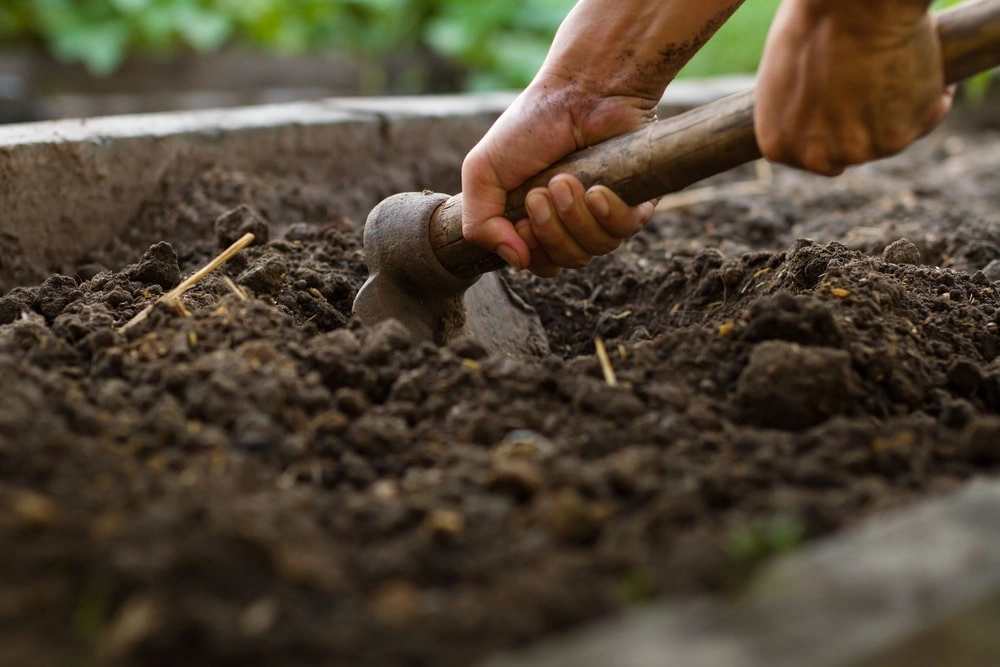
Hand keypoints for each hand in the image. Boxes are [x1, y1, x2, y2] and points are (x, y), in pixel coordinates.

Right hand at [461, 78, 656, 276]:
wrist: (580, 90)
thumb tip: (515, 262)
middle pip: (566, 260)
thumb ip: (480, 223)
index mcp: (538, 219)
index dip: (530, 252)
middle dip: (550, 231)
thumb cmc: (532, 126)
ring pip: (596, 250)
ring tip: (566, 180)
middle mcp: (574, 221)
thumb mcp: (484, 172)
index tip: (522, 218)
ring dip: (575, 217)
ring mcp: (605, 213)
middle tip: (542, 191)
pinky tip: (597, 190)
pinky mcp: (636, 200)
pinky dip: (607, 214)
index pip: (538, 263)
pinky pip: (625, 231)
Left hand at [755, 0, 952, 175]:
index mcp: (778, 144)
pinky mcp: (904, 135)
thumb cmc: (813, 23)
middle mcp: (817, 157)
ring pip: (889, 135)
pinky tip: (920, 61)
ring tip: (894, 65)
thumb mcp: (782, 73)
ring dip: (896, 109)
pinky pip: (927, 115)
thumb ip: (794, 108)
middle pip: (849, 149)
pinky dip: (932, 93)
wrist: (855, 5)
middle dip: (861, 125)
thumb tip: (813, 113)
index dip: (830, 125)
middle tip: (870, 84)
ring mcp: (861, 151)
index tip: (842, 101)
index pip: (809, 152)